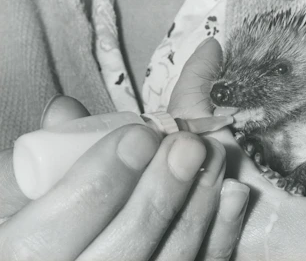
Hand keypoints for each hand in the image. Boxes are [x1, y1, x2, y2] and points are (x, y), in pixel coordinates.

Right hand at [1, 96, 248, 259]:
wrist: (62, 254)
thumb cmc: (34, 225)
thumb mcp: (19, 193)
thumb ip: (42, 157)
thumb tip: (68, 110)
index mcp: (21, 257)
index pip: (64, 225)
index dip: (106, 177)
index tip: (142, 134)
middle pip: (125, 250)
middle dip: (162, 192)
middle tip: (188, 144)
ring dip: (198, 208)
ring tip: (214, 159)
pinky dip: (220, 236)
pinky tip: (234, 197)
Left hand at [169, 1, 305, 259]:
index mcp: (262, 222)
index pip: (199, 139)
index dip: (195, 86)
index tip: (212, 49)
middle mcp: (239, 236)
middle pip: (188, 159)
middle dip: (196, 106)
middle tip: (217, 67)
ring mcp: (242, 244)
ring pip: (198, 179)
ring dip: (205, 131)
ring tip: (221, 93)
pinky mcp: (255, 244)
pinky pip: (217, 196)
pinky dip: (222, 158)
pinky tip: (240, 139)